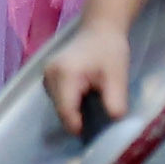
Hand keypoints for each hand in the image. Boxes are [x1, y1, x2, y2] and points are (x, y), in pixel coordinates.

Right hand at [39, 16, 131, 134]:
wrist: (99, 29)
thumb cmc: (110, 51)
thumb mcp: (118, 77)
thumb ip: (115, 102)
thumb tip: (112, 123)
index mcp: (65, 75)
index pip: (66, 111)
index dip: (79, 126)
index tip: (95, 134)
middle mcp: (49, 75)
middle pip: (60, 110)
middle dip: (78, 119)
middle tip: (98, 119)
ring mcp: (46, 76)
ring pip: (58, 106)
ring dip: (74, 112)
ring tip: (92, 104)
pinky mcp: (48, 77)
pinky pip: (57, 99)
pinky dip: (70, 104)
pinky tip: (84, 97)